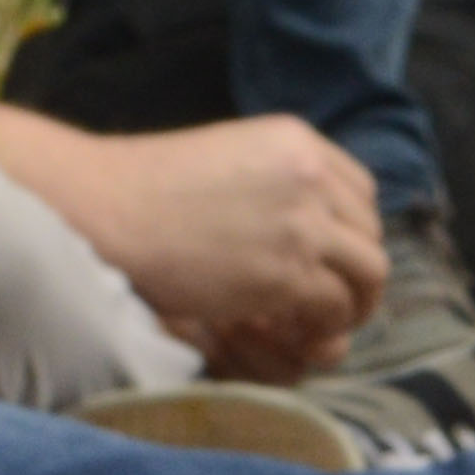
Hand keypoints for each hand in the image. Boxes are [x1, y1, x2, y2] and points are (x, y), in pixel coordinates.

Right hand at [29, 115, 387, 377]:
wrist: (106, 208)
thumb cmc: (143, 187)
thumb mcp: (225, 158)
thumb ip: (270, 180)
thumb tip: (291, 220)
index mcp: (296, 141)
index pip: (360, 189)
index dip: (353, 230)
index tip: (333, 258)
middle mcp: (311, 176)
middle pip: (369, 231)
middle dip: (357, 270)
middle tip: (334, 300)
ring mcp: (304, 225)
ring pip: (369, 272)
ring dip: (353, 303)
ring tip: (321, 324)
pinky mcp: (288, 273)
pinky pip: (337, 308)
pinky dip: (325, 326)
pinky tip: (295, 333)